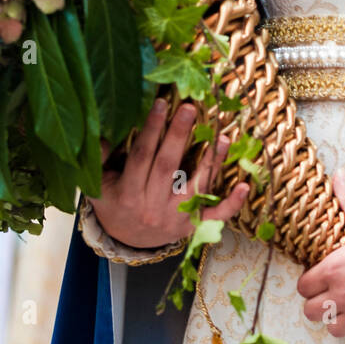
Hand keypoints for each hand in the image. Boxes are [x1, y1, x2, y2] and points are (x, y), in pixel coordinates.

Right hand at [89, 97, 249, 248]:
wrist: (127, 241)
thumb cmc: (114, 203)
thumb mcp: (98, 184)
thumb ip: (99, 158)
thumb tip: (103, 129)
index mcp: (128, 194)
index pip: (141, 156)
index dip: (151, 129)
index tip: (161, 102)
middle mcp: (152, 206)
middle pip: (168, 167)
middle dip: (179, 135)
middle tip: (189, 107)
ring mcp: (175, 218)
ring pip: (196, 188)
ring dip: (211, 162)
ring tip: (222, 137)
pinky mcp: (192, 226)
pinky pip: (215, 216)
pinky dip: (232, 203)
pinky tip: (245, 185)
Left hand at [297, 171, 344, 340]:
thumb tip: (338, 174)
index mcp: (333, 269)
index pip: (303, 286)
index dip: (309, 281)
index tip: (318, 275)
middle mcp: (341, 295)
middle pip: (311, 311)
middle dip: (317, 302)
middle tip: (328, 291)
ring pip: (332, 329)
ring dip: (335, 319)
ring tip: (344, 306)